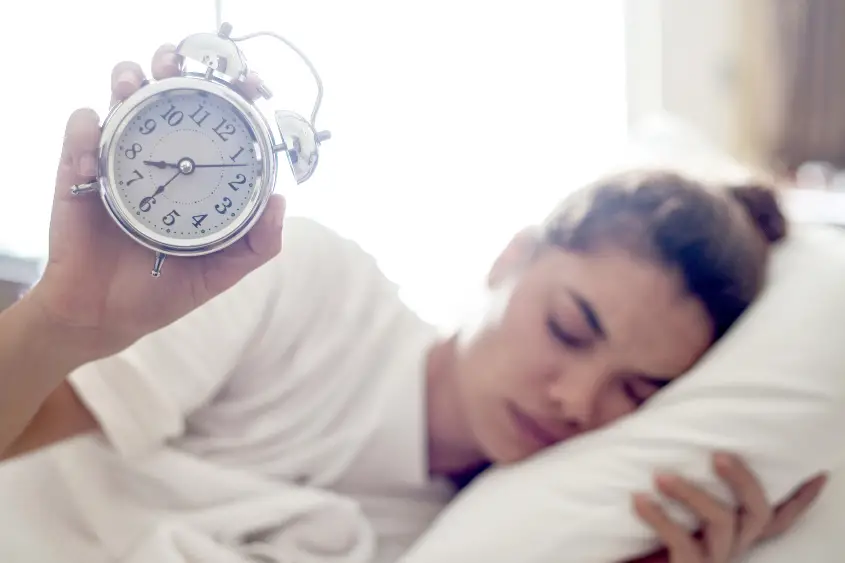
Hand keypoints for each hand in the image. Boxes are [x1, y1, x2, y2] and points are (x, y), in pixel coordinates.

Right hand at [29, 44, 281, 362]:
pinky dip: (87, 127)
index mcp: (195, 173)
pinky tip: (98, 141)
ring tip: (134, 86)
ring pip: (120, 97)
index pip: (213, 118)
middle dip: (171, 65)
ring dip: (128, 81)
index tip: (248, 82)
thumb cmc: (165, 290)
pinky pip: (80, 133)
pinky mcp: (77, 172)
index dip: (231, 91)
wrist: (106, 316)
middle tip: (178, 67)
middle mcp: (159, 157)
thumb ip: (256, 243)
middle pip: (164, 91)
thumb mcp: (220, 271)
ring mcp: (118, 160)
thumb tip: (282, 200)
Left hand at [629, 453, 827, 562]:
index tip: (819, 471)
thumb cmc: (647, 533)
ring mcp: (713, 559)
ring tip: (660, 476)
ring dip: (691, 493)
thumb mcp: (671, 504)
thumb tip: (671, 422)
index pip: (778, 516)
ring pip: (722, 523)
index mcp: (735, 530)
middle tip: (716, 454)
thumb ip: (682, 475)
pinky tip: (639, 499)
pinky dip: (659, 518)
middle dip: (743, 479)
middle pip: (759, 512)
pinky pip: (682, 543)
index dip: (802, 497)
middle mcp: (732, 545)